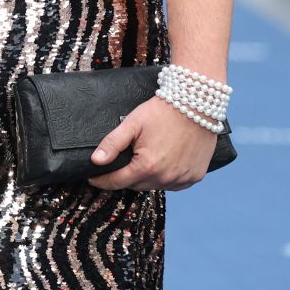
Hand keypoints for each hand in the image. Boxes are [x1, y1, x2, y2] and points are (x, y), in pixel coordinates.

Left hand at [87, 96, 217, 191]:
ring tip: (145, 161)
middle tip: (121, 164)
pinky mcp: (195, 176)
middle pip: (137, 185)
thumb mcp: (133, 123)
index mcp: (147, 166)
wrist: (197, 103)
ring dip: (147, 178)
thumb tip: (95, 161)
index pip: (118, 182)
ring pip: (156, 185)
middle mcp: (166, 177)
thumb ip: (112, 143)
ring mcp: (182, 178)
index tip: (93, 179)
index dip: (102, 181)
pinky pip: (174, 184)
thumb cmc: (163, 111)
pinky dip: (166, 178)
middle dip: (126, 177)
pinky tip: (164, 164)